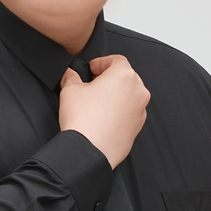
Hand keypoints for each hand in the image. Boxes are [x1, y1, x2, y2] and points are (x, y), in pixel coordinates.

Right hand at [59, 54, 149, 168]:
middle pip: (125, 77)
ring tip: (97, 103)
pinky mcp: (137, 127)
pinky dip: (119, 112)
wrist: (89, 151)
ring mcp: (140, 111)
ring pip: (129, 96)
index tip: (92, 69)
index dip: (101, 62)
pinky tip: (103, 118)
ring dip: (115, 96)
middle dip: (109, 79)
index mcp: (124, 76)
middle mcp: (138, 91)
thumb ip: (71, 77)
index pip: (116, 60)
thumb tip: (70, 74)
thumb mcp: (70, 90)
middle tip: (92, 84)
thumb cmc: (83, 120)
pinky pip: (129, 113)